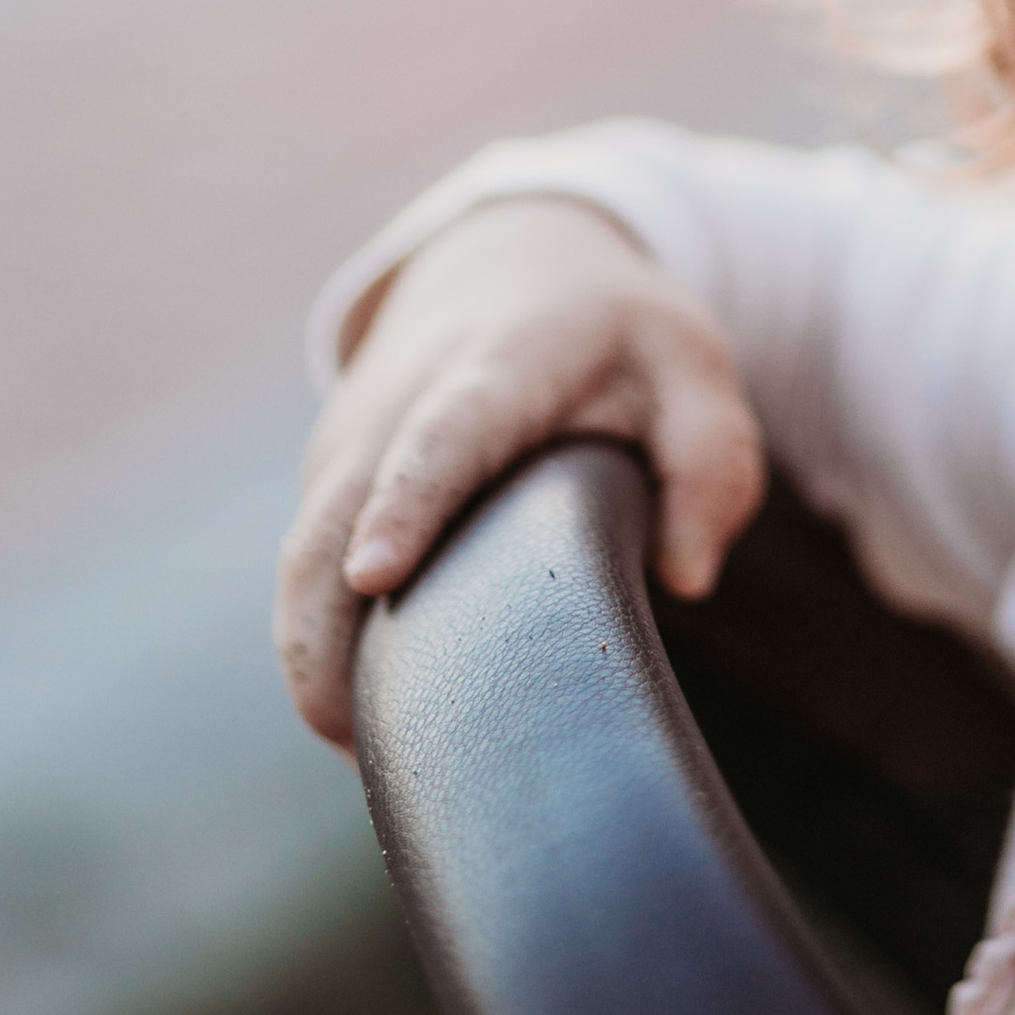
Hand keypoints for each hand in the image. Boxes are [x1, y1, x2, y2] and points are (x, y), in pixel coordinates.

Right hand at [273, 195, 766, 747]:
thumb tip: (688, 579)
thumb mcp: (691, 364)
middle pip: (329, 516)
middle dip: (320, 627)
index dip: (406, 504)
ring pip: (301, 553)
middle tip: (354, 743)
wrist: (511, 259)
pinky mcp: (327, 470)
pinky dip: (316, 635)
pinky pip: (304, 562)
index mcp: (499, 365)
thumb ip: (712, 458)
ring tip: (367, 756)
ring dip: (312, 653)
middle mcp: (399, 399)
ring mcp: (350, 436)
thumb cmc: (614, 334)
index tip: (373, 577)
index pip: (442, 436)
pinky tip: (364, 713)